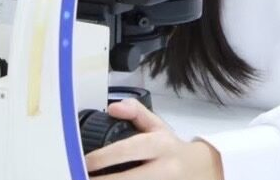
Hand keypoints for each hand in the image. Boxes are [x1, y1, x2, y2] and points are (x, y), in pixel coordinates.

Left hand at [85, 99, 223, 178]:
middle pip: (130, 179)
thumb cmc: (171, 149)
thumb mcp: (157, 126)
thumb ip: (135, 112)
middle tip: (80, 177)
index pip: (131, 149)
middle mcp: (164, 168)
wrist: (199, 171)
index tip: (86, 161)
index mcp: (161, 145)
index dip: (106, 157)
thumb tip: (112, 107)